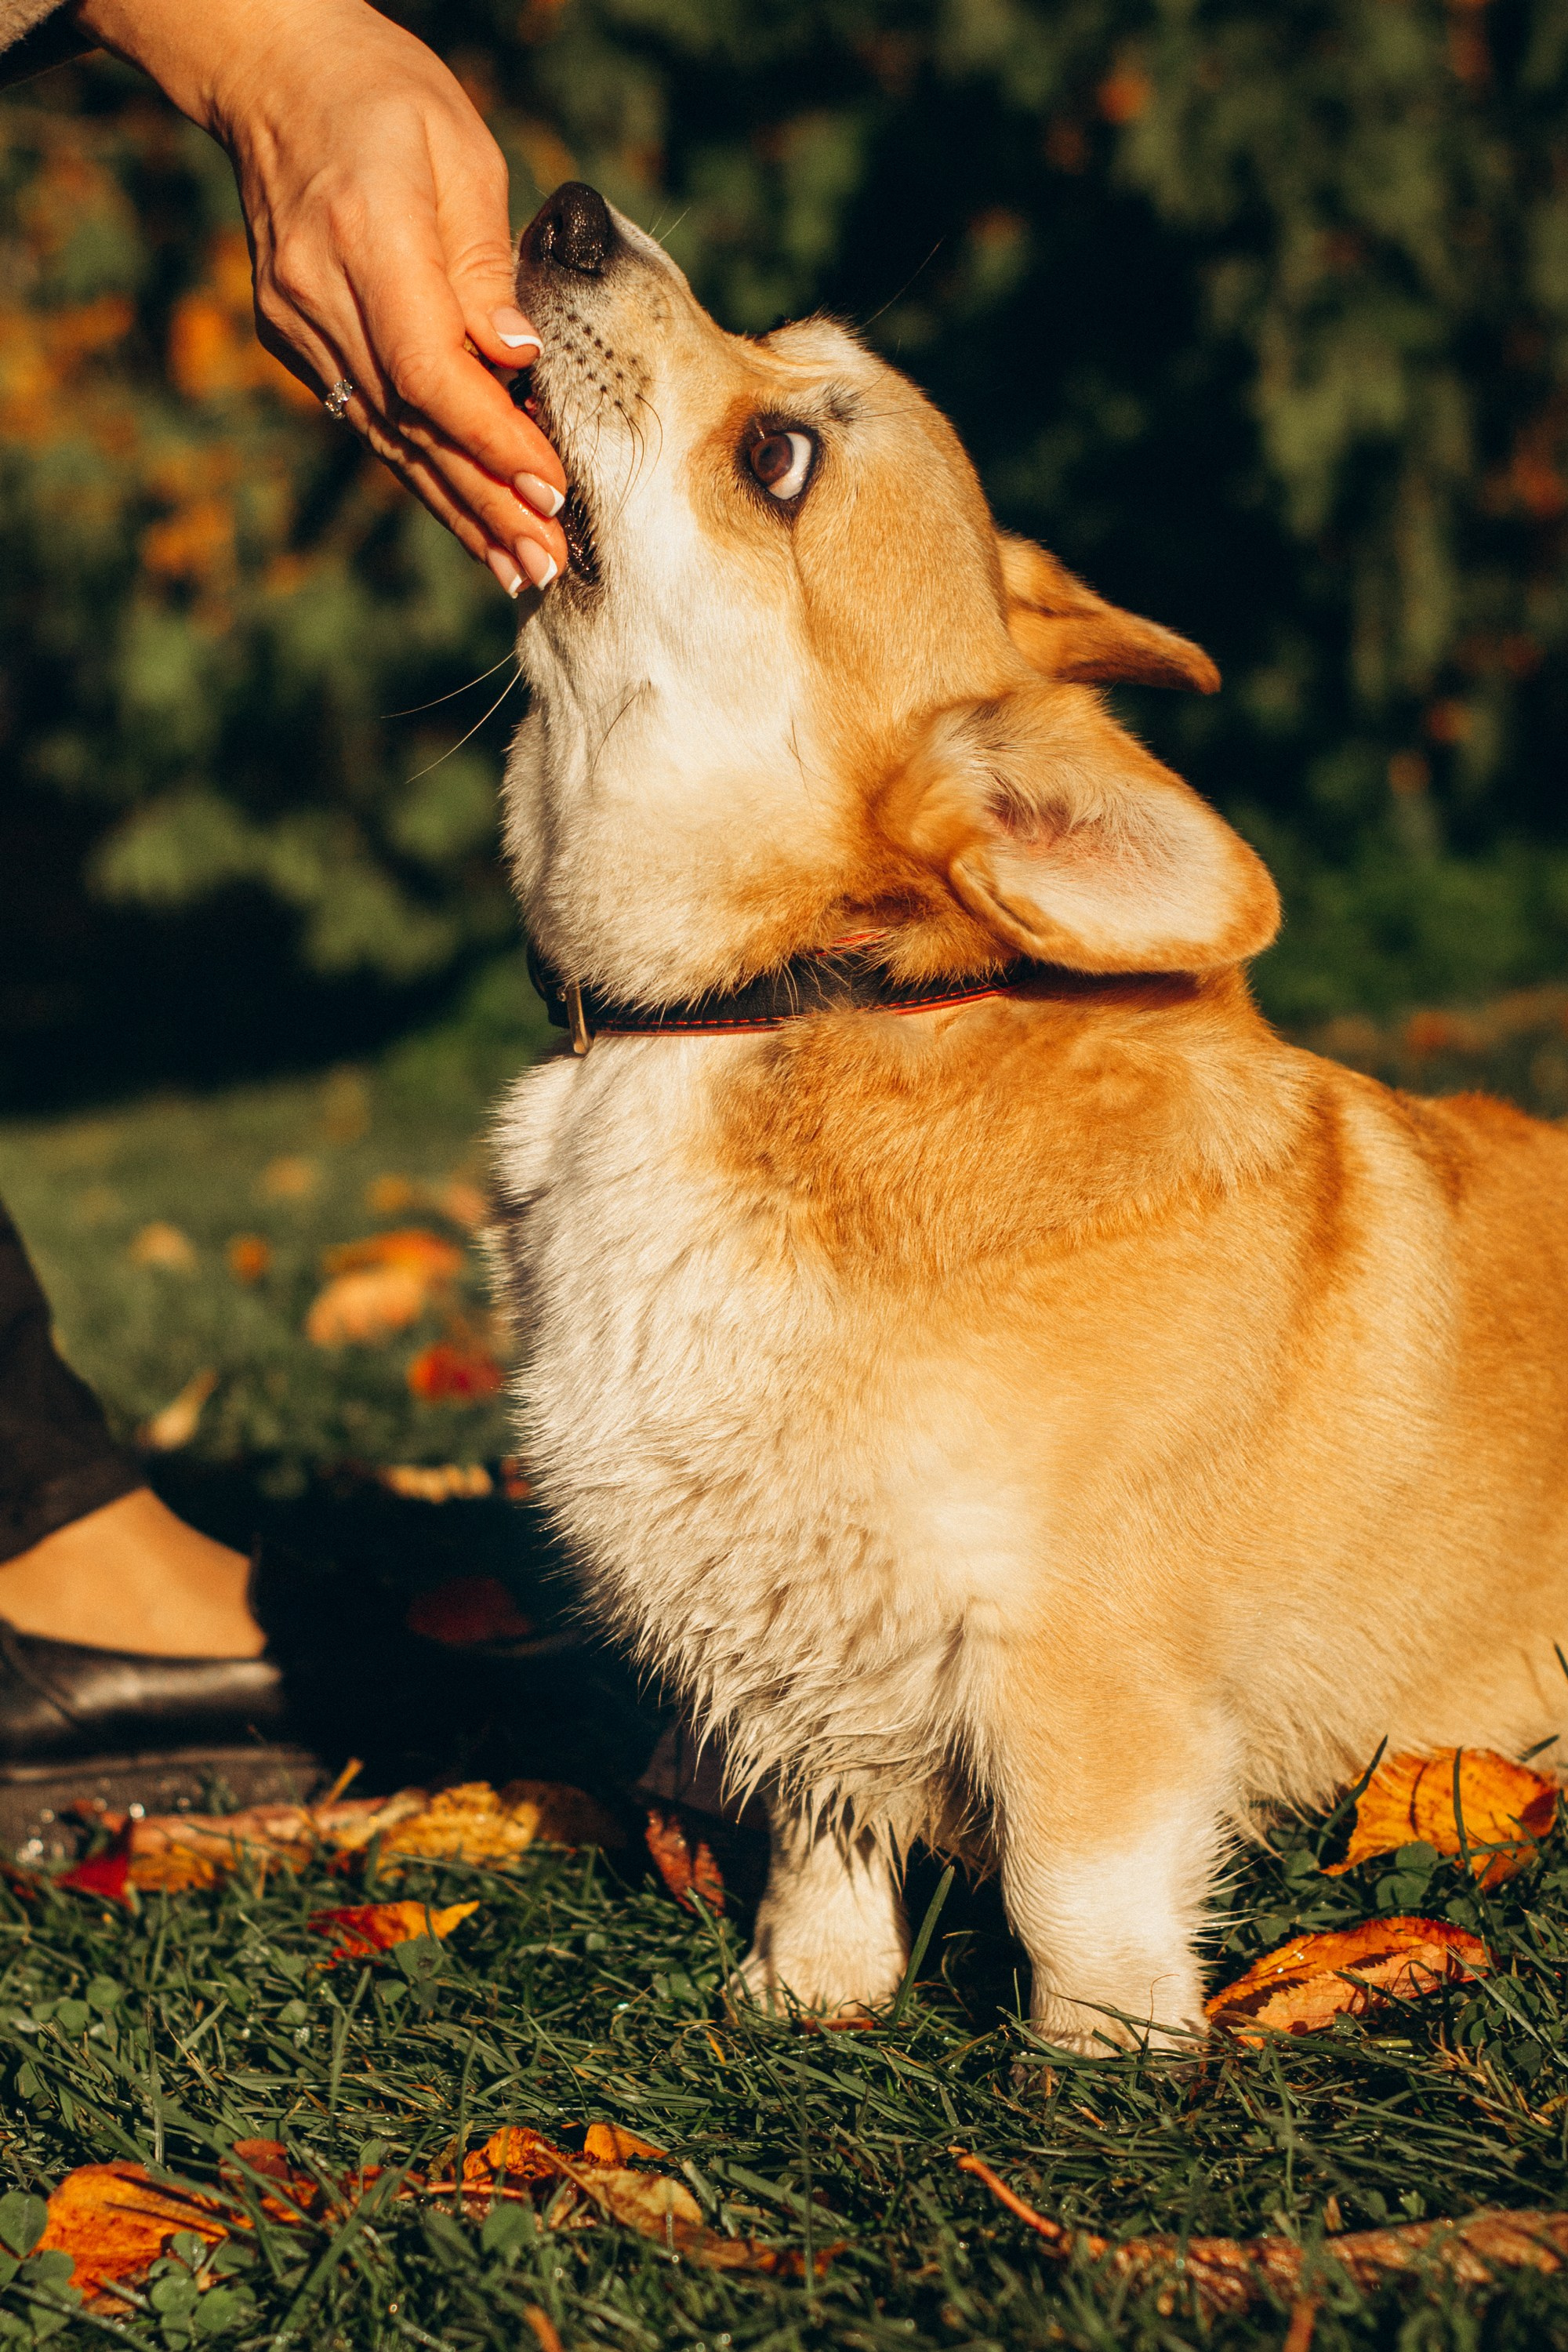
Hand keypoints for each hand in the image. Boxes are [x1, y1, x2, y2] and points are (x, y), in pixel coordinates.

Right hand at [70, 0, 566, 595]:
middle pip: (413, 424)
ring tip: (519, 569)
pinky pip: (369, 421)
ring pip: (388, 438)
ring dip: (458, 509)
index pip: (430, 369)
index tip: (552, 487)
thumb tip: (522, 359)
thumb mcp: (460, 153)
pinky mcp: (294, 341)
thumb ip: (488, 264)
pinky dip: (424, 471)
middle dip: (486, 501)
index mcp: (367, 235)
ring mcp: (298, 326)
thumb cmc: (386, 97)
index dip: (493, 438)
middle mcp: (321, 295)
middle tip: (548, 564)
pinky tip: (470, 520)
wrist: (274, 75)